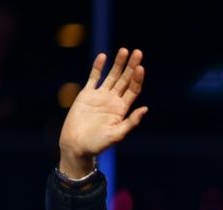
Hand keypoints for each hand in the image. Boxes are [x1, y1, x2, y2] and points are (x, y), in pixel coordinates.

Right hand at [58, 48, 148, 177]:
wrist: (77, 145)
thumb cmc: (98, 144)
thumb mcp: (117, 134)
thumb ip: (131, 122)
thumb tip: (145, 109)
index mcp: (122, 109)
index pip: (133, 90)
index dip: (137, 79)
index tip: (141, 68)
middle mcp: (113, 100)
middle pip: (125, 80)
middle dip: (131, 66)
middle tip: (138, 52)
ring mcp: (100, 96)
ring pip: (111, 76)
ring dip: (118, 64)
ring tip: (124, 50)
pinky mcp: (86, 95)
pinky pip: (93, 78)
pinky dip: (97, 67)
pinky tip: (103, 56)